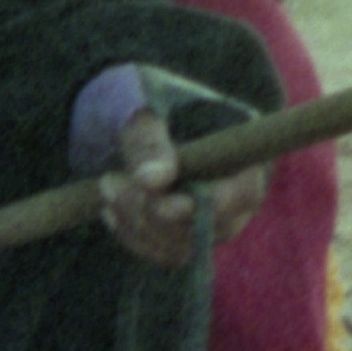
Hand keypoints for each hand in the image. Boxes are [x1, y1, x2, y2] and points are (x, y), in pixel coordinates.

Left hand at [91, 107, 269, 271]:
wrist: (117, 111)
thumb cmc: (136, 97)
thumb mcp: (137, 106)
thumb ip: (147, 140)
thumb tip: (155, 180)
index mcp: (241, 145)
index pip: (245, 189)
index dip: (212, 204)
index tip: (163, 204)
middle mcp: (239, 187)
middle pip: (215, 225)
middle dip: (156, 213)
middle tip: (110, 182)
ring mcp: (216, 215)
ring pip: (187, 244)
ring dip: (139, 225)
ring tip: (106, 187)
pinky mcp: (188, 234)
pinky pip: (167, 253)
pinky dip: (135, 237)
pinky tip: (110, 208)